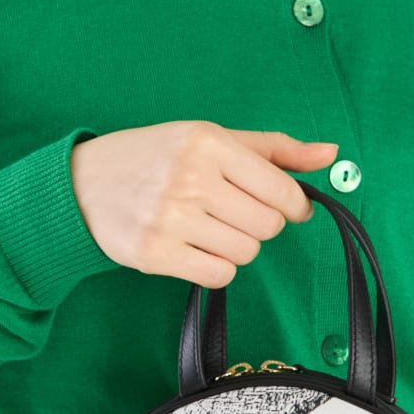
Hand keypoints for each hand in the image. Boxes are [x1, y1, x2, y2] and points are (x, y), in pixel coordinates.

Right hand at [70, 121, 338, 287]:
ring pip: (246, 253)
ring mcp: (170, 218)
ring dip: (236, 246)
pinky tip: (195, 248)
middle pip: (268, 226)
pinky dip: (215, 267)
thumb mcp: (210, 139)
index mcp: (208, 143)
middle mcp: (190, 178)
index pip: (282, 190)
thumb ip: (274, 150)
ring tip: (208, 228)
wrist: (83, 184)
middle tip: (233, 214)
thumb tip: (331, 154)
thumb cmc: (155, 158)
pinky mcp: (155, 254)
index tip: (285, 207)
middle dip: (260, 225)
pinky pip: (218, 275)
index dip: (294, 205)